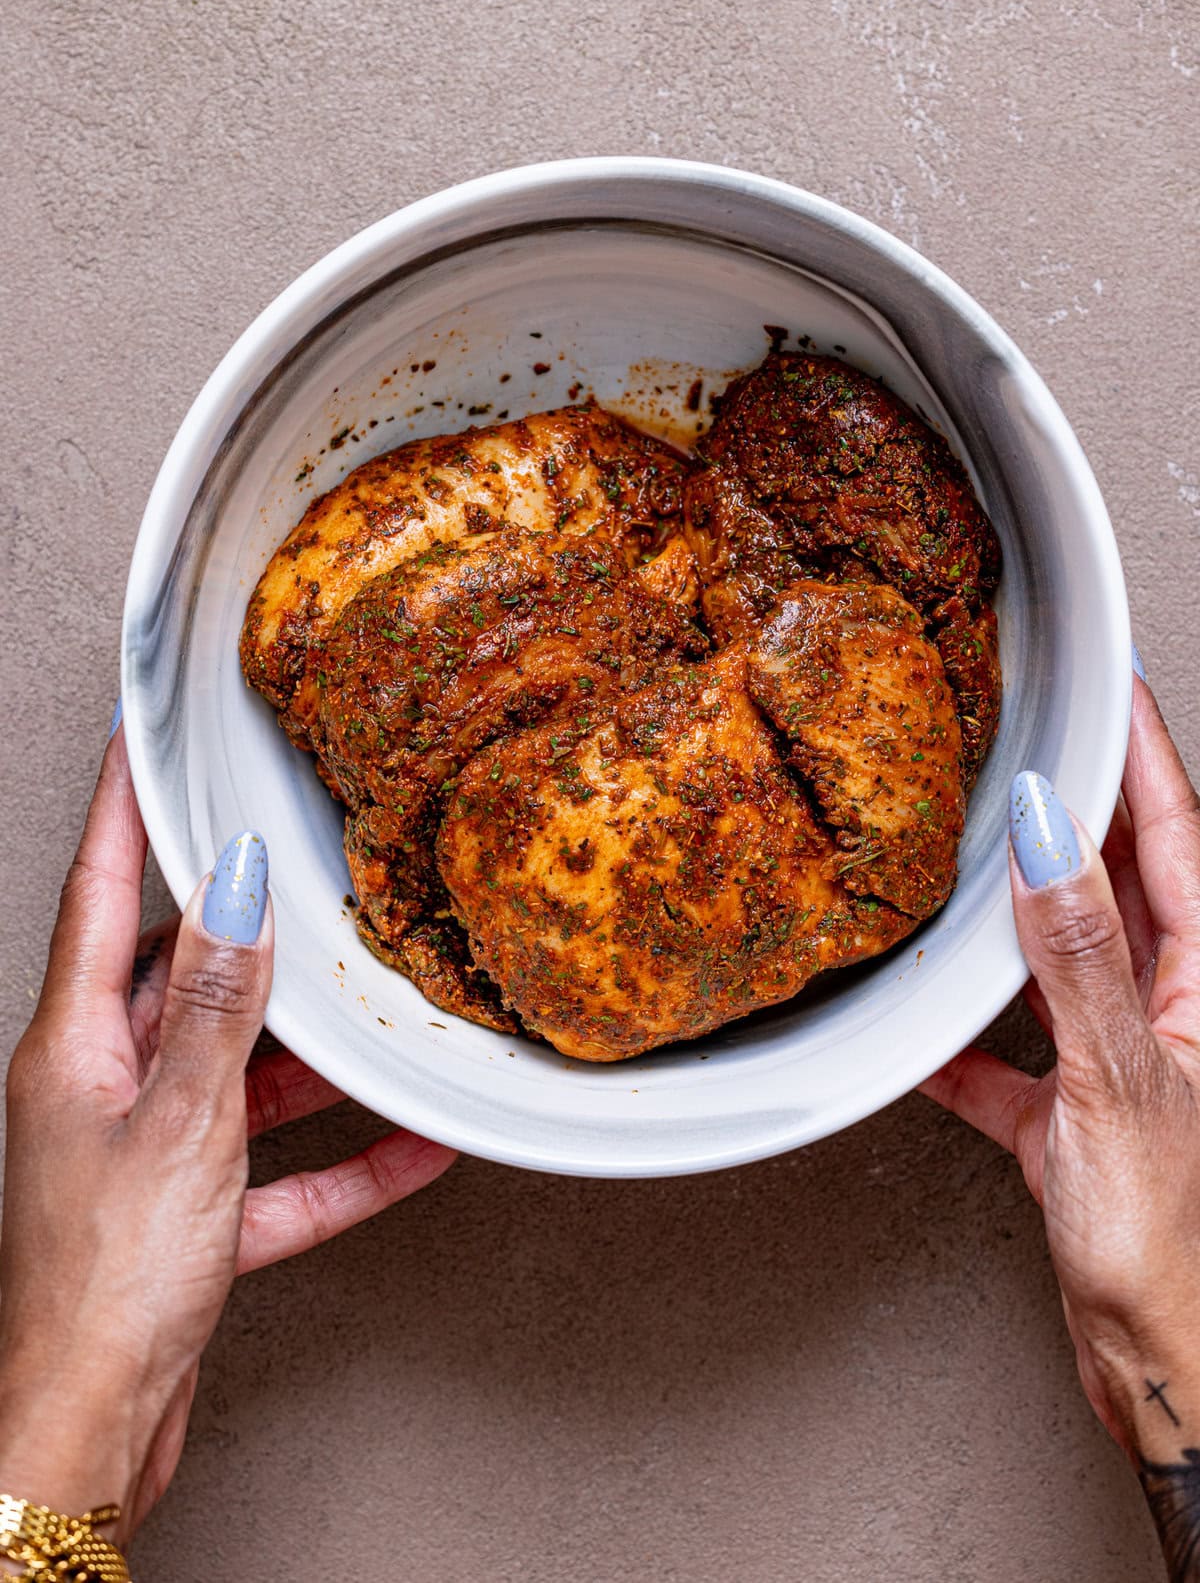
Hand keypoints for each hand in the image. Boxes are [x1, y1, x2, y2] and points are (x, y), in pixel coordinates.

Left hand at [0, 723, 455, 1539]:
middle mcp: (100, 1088)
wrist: (87, 1436)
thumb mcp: (182, 1123)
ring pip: (237, 1073)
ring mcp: (143, 1154)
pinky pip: (278, 1172)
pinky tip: (410, 1150)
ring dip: (311, 1062)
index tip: (139, 737)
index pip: (98, 891)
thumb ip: (218, 1002)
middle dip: (246, 935)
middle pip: (177, 978)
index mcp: (74, 1047)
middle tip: (301, 880)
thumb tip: (237, 887)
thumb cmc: (105, 1289)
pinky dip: (341, 1161)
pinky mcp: (186, 1220)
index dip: (121, 807)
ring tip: (380, 1029)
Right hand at [922, 669, 1199, 1573]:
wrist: (1176, 1379)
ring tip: (963, 856)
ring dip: (1010, 916)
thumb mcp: (1122, 1088)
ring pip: (1061, 959)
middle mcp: (1175, 1011)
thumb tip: (1050, 838)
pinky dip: (963, 1040)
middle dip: (1071, 811)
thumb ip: (1077, 959)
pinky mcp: (1081, 1120)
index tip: (1104, 685)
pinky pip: (1010, 1053)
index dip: (1138, 754)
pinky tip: (917, 1033)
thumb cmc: (1181, 1254)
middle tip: (1021, 744)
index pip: (1175, 834)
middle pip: (1118, 882)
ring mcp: (1126, 1063)